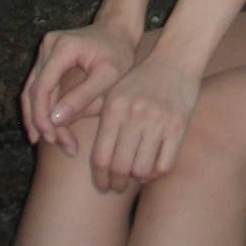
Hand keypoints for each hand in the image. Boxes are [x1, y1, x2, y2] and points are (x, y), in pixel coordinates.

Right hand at [20, 22, 136, 156]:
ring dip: (41, 119)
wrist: (119, 29)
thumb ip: (83, 97)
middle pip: (35, 92)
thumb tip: (55, 120)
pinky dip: (44, 109)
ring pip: (33, 92)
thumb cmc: (119, 52)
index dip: (42, 117)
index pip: (41, 88)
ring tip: (57, 142)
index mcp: (63, 47)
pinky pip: (39, 88)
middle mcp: (49, 45)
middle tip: (60, 145)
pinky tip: (52, 129)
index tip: (53, 139)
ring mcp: (45, 50)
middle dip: (44, 123)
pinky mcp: (47, 59)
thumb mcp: (108, 76)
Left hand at [90, 53, 200, 192]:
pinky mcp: (178, 126)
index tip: (102, 186)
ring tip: (135, 175)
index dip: (100, 178)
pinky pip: (164, 165)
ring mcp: (157, 121)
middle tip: (118, 186)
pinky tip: (152, 168)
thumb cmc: (142, 79)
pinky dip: (156, 173)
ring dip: (137, 178)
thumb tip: (67, 137)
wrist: (176, 58)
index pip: (101, 157)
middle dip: (117, 183)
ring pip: (141, 170)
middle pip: (120, 167)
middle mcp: (134, 115)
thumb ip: (96, 116)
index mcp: (114, 108)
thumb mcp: (114, 92)